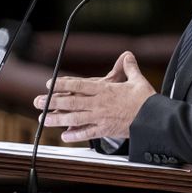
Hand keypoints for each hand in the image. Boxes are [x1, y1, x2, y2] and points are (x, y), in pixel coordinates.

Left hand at [33, 51, 155, 141]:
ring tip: (43, 120)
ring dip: (57, 119)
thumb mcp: (137, 80)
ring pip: (74, 118)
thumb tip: (127, 55)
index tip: (50, 84)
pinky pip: (87, 133)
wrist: (154, 119)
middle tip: (37, 102)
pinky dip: (75, 135)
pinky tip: (64, 136)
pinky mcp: (105, 130)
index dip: (63, 84)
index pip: (79, 85)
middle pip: (71, 102)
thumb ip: (129, 67)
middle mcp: (99, 104)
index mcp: (105, 90)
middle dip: (52, 102)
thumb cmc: (146, 100)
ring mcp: (101, 118)